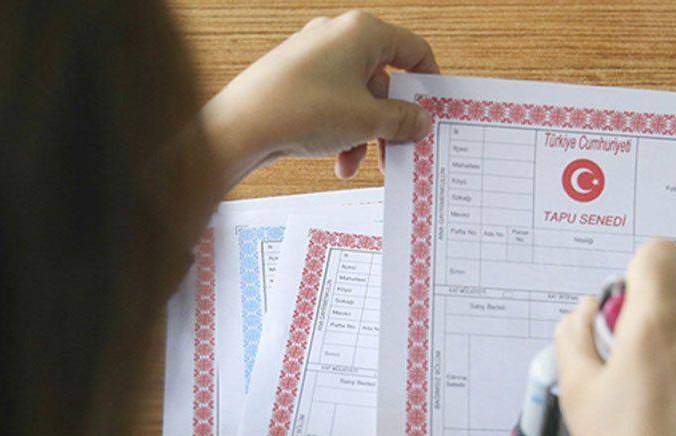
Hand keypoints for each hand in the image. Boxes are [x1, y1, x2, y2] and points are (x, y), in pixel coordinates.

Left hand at [202, 10, 437, 188]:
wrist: (242, 126)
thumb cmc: (299, 108)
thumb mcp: (366, 121)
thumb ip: (401, 119)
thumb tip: (418, 120)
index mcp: (362, 32)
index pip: (413, 50)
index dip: (428, 82)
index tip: (433, 109)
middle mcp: (337, 37)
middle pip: (383, 79)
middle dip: (390, 119)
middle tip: (399, 147)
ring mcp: (314, 58)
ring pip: (356, 97)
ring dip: (363, 133)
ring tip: (357, 162)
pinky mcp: (296, 80)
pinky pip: (332, 103)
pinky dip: (340, 130)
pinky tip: (337, 160)